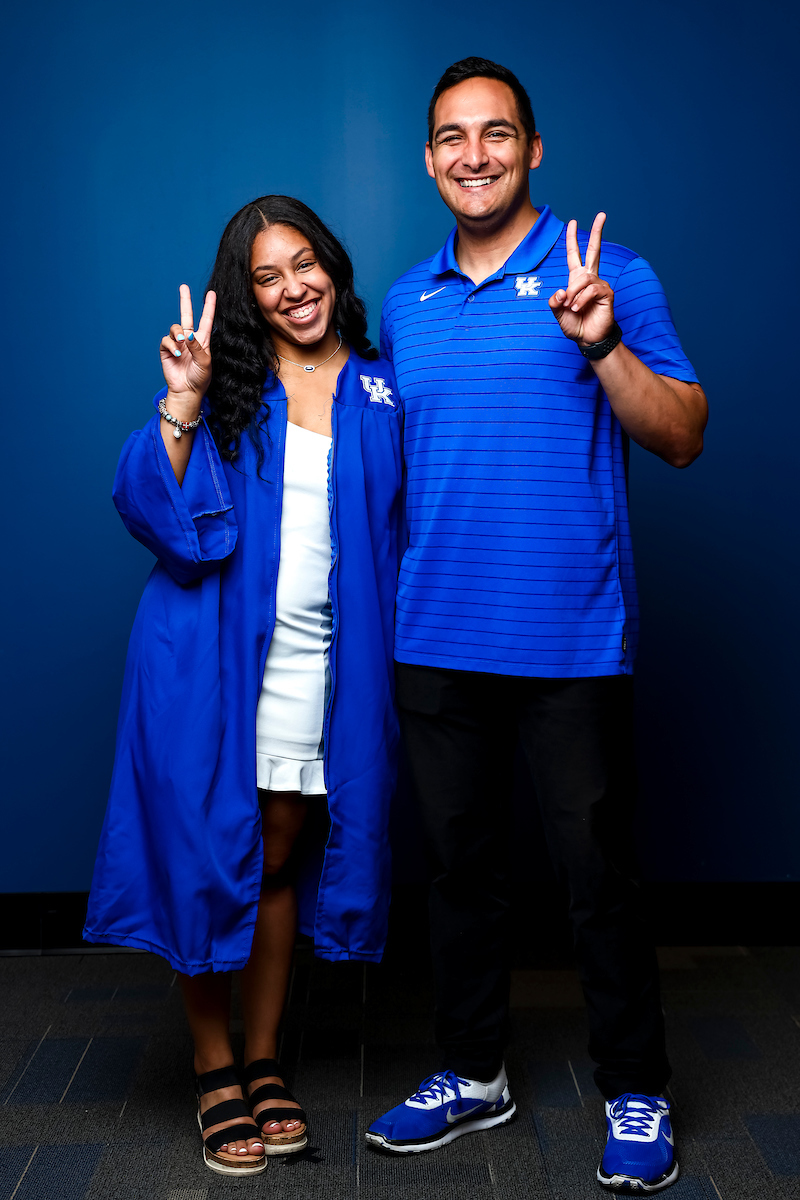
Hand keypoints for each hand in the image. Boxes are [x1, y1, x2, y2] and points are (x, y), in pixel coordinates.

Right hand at [159, 285, 215, 405]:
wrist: (187, 391)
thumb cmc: (199, 378)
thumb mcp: (205, 362)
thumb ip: (198, 347)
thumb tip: (188, 334)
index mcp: (202, 341)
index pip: (206, 320)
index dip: (209, 307)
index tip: (212, 293)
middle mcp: (190, 339)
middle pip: (187, 316)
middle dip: (185, 301)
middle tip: (183, 287)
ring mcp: (178, 344)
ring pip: (175, 328)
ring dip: (178, 333)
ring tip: (182, 343)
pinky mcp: (167, 350)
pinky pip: (166, 340)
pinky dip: (171, 345)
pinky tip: (176, 354)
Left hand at [549, 213, 614, 344]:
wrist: (588, 339)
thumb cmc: (575, 324)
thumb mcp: (558, 312)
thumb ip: (555, 301)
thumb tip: (562, 291)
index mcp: (577, 279)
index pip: (574, 255)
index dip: (572, 240)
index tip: (572, 223)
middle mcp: (590, 278)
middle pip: (594, 250)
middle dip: (597, 232)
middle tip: (602, 214)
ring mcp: (600, 284)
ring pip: (583, 278)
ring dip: (574, 293)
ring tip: (573, 307)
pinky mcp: (607, 293)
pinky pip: (591, 289)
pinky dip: (582, 299)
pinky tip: (578, 308)